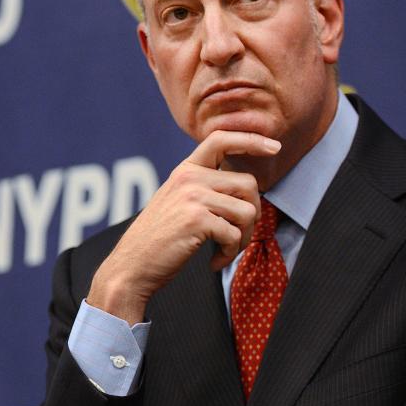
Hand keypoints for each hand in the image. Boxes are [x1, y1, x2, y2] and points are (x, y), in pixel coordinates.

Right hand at [86, 130, 279, 323]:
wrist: (132, 265)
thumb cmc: (159, 240)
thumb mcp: (177, 202)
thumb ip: (204, 189)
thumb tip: (248, 192)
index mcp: (185, 170)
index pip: (220, 140)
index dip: (250, 139)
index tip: (273, 146)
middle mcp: (189, 178)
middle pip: (248, 185)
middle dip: (252, 216)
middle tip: (236, 238)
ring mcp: (193, 197)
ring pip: (248, 212)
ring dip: (243, 239)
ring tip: (224, 251)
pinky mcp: (197, 220)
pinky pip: (235, 235)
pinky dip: (229, 255)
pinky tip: (213, 262)